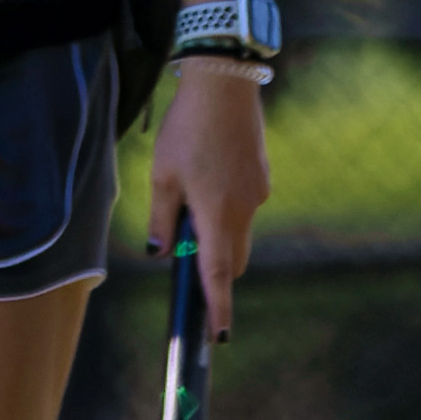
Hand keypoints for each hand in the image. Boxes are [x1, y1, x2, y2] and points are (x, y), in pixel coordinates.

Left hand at [157, 51, 267, 286]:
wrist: (224, 84)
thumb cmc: (186, 129)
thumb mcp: (162, 175)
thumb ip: (161, 219)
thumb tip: (159, 253)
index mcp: (217, 214)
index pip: (218, 273)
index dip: (218, 306)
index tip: (219, 335)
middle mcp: (244, 209)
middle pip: (233, 259)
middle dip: (214, 271)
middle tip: (186, 261)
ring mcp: (258, 193)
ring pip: (239, 232)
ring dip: (218, 235)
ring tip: (188, 202)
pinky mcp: (261, 177)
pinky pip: (244, 207)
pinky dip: (226, 210)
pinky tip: (206, 178)